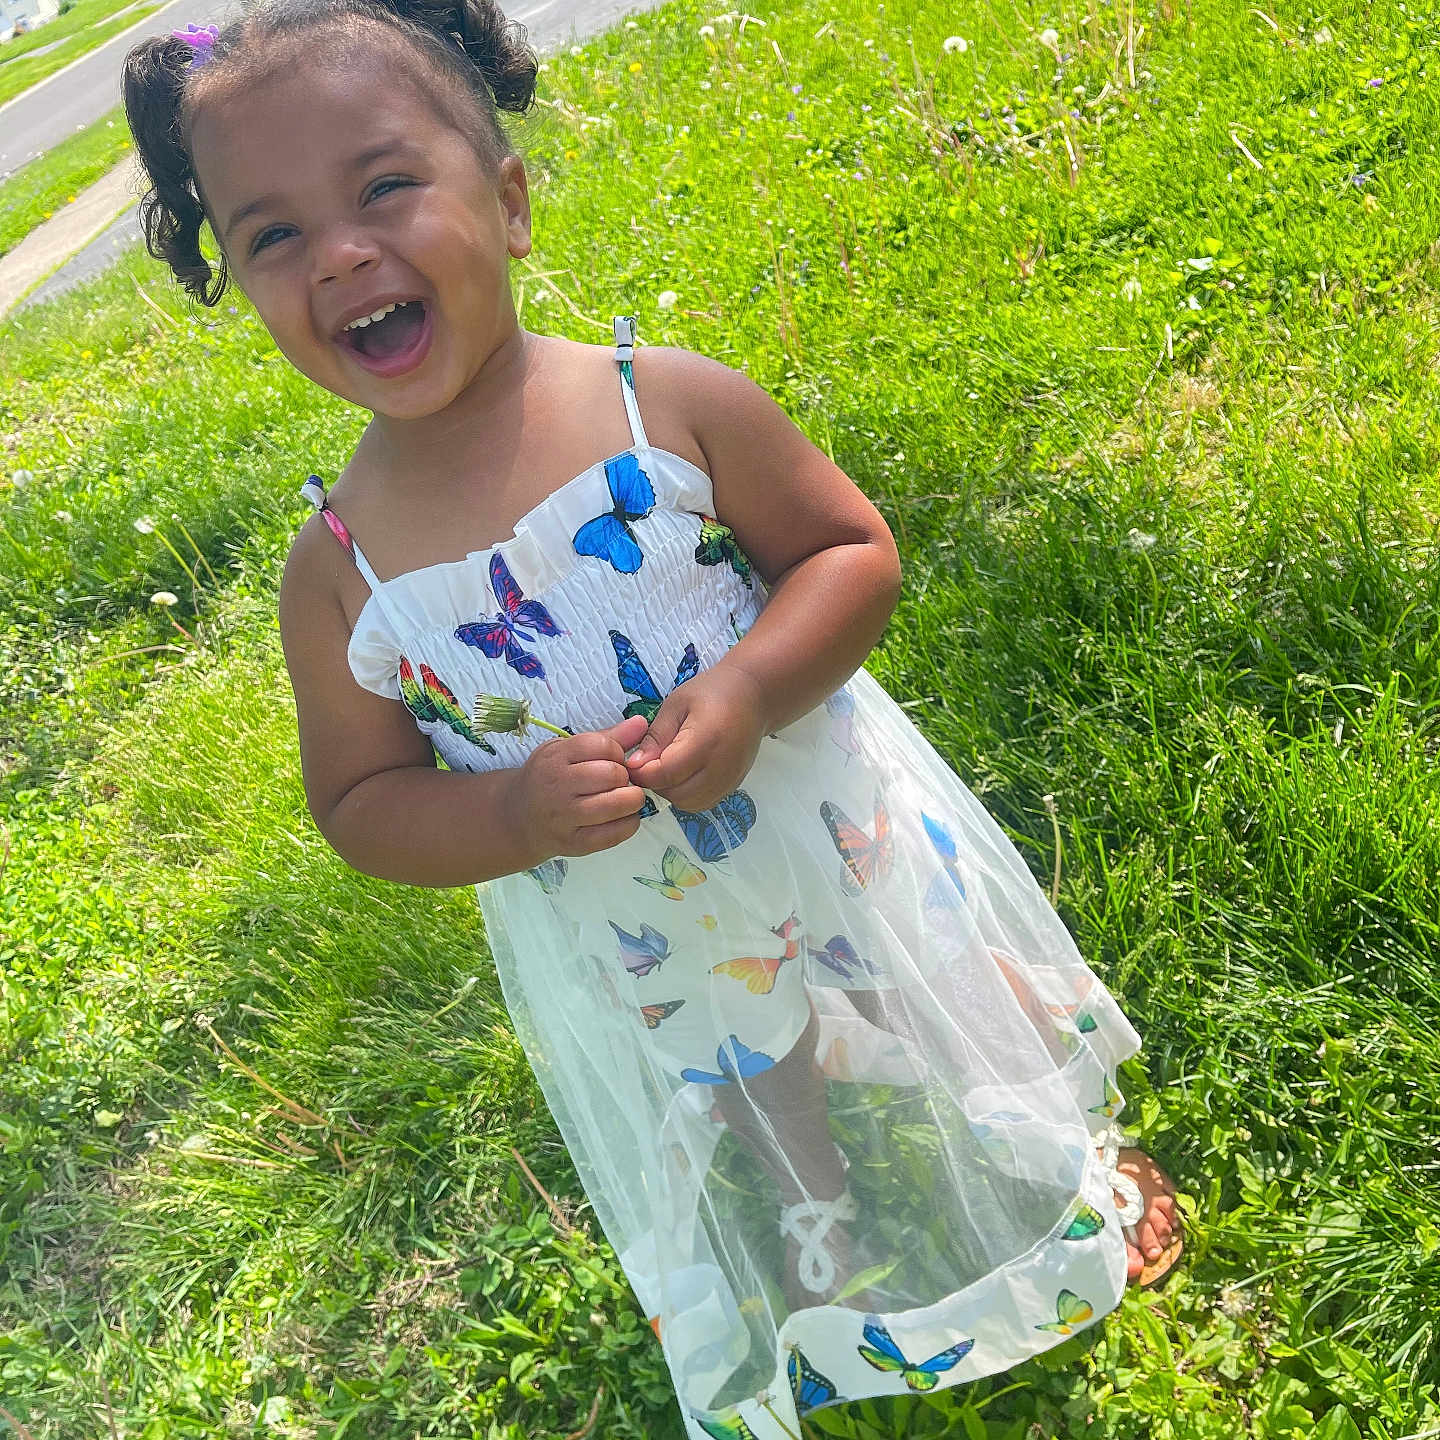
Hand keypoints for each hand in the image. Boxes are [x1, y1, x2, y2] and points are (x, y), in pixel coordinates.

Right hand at [507, 715, 649, 863]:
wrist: (518, 817)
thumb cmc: (549, 778)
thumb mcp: (567, 750)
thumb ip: (607, 737)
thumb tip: (641, 723)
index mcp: (556, 757)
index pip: (602, 745)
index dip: (618, 752)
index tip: (614, 760)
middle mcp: (557, 786)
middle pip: (612, 774)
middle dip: (625, 776)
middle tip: (621, 781)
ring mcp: (565, 817)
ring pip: (616, 804)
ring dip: (632, 800)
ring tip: (626, 798)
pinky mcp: (574, 843)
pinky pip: (614, 833)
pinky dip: (629, 823)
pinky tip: (623, 817)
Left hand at [623, 666, 765, 810]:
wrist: (754, 695)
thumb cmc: (713, 692)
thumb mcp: (677, 704)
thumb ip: (656, 736)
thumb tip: (635, 765)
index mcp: (706, 740)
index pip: (665, 773)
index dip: (643, 772)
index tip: (633, 761)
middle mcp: (721, 766)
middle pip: (677, 794)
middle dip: (656, 784)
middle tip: (650, 763)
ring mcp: (730, 779)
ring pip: (690, 804)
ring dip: (672, 792)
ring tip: (667, 768)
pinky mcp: (734, 785)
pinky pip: (703, 802)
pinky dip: (688, 795)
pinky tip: (684, 774)